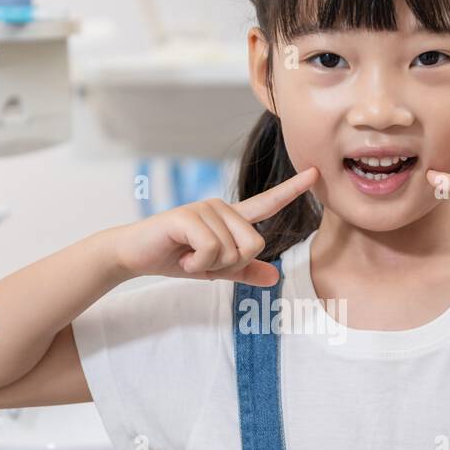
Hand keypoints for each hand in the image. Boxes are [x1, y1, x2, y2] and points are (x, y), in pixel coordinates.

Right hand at [114, 166, 319, 286]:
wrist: (134, 255)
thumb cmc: (174, 257)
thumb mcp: (214, 270)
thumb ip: (244, 272)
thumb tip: (275, 277)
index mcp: (230, 218)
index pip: (267, 204)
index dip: (292, 190)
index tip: (316, 172)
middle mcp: (221, 207)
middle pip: (254, 244)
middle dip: (230, 265)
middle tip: (201, 261)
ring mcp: (205, 209)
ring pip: (233, 251)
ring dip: (209, 266)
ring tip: (187, 256)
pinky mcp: (188, 216)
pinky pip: (212, 250)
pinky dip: (197, 264)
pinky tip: (181, 256)